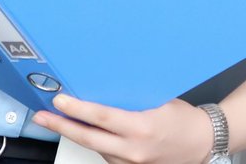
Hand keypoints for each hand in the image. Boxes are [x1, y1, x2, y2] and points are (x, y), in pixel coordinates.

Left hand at [34, 95, 210, 163]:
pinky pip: (106, 155)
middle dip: (61, 126)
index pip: (101, 118)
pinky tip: (87, 132)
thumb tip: (105, 89)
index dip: (77, 109)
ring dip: (76, 134)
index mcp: (142, 128)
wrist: (203, 143)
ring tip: (58, 121)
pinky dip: (96, 143)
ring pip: (94, 148)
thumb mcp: (160, 101)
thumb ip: (132, 101)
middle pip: (88, 138)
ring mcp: (131, 163)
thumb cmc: (185, 120)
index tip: (59, 101)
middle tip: (42, 116)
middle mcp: (133, 150)